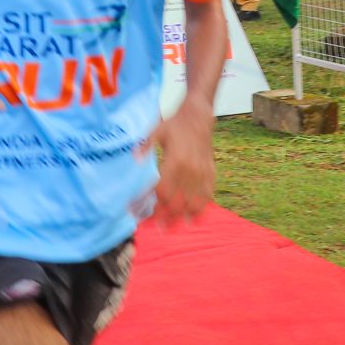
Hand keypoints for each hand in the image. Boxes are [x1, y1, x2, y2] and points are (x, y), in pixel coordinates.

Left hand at [138, 101, 214, 223]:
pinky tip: (192, 220)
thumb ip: (145, 145)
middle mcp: (190, 170)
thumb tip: (134, 159)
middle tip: (153, 227)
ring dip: (179, 217)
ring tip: (169, 228)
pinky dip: (199, 210)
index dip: (150, 203)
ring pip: (191, 202)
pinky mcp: (210, 173)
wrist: (199, 116)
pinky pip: (206, 196)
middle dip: (163, 216)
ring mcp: (201, 173)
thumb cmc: (175, 123)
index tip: (139, 212)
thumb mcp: (157, 130)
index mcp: (176, 160)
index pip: (161, 190)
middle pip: (176, 200)